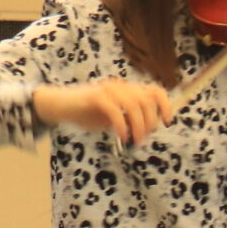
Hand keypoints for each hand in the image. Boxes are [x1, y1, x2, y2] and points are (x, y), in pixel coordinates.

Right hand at [34, 79, 172, 143]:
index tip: (167, 122)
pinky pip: (116, 111)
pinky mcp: (96, 97)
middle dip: (150, 122)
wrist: (59, 106)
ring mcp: (108, 90)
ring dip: (138, 125)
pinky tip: (121, 136)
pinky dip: (122, 126)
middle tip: (142, 138)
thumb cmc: (87, 112)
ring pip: (134, 105)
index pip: (156, 91)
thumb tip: (148, 128)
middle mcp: (121, 87)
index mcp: (128, 90)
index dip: (166, 105)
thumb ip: (130, 118)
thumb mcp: (114, 116)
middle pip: (147, 100)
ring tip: (134, 140)